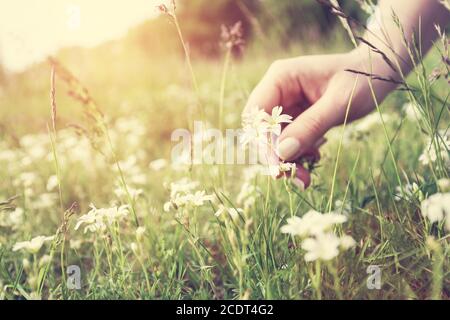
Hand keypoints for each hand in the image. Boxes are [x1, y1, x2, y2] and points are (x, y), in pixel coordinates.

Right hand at [243, 50, 395, 187]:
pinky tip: (314, 156)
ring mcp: (286, 104)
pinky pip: (287, 141)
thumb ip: (311, 126)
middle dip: (275, 155)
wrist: (380, 74)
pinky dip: (297, 154)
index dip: (262, 139)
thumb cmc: (363, 80)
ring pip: (274, 139)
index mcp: (281, 78)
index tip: (278, 164)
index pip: (257, 112)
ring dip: (287, 160)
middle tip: (294, 177)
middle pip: (262, 129)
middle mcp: (278, 90)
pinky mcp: (296, 117)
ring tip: (306, 177)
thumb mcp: (339, 104)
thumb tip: (282, 153)